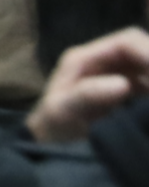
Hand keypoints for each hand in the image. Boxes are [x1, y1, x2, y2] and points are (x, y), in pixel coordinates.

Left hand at [27, 25, 148, 142]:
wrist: (48, 144)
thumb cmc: (50, 125)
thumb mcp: (61, 110)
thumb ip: (88, 94)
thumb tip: (123, 83)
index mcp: (86, 58)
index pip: (127, 42)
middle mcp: (104, 62)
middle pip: (143, 51)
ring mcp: (118, 77)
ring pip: (148, 69)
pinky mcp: (128, 94)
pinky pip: (148, 86)